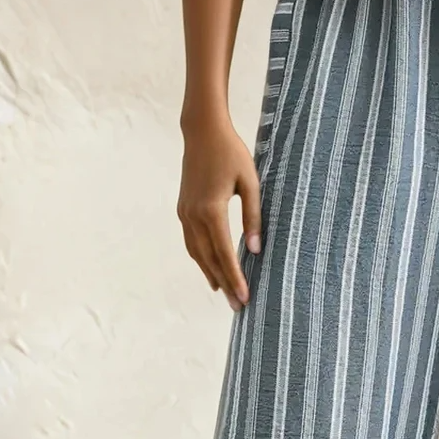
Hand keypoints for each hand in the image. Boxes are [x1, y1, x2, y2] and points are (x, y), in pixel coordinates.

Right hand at [178, 116, 261, 310]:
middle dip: (224, 284)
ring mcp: (184, 213)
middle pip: (208, 259)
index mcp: (211, 210)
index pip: (224, 253)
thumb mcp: (250, 182)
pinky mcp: (183, 209)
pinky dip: (201, 258)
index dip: (235, 278)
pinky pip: (191, 241)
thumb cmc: (231, 153)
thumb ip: (253, 216)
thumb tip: (256, 250)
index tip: (244, 297)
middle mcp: (193, 216)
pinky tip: (210, 267)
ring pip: (196, 253)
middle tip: (237, 306)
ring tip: (224, 293)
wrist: (202, 132)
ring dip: (210, 274)